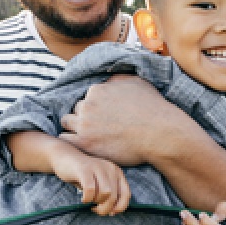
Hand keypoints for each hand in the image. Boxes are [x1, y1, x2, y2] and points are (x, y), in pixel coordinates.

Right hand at [51, 147, 129, 215]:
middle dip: (105, 208)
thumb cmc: (83, 174)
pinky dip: (87, 198)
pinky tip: (83, 199)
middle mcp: (110, 168)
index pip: (126, 194)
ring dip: (97, 202)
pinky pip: (90, 189)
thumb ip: (108, 194)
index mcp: (116, 172)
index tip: (111, 213)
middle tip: (95, 209)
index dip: (120, 207)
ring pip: (105, 193)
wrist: (64, 156)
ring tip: (89, 202)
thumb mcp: (100, 183)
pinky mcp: (85, 170)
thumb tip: (112, 212)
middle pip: (114, 196)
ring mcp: (98, 167)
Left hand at [59, 75, 182, 165]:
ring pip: (67, 123)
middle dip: (84, 117)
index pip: (86, 97)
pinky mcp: (85, 143)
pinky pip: (66, 140)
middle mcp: (87, 105)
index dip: (94, 107)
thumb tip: (106, 81)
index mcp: (96, 90)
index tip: (104, 116)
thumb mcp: (135, 82)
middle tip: (98, 127)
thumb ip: (115, 80)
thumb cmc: (152, 108)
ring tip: (89, 136)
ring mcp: (84, 125)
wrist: (160, 133)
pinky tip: (82, 144)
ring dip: (75, 128)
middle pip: (76, 110)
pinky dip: (72, 141)